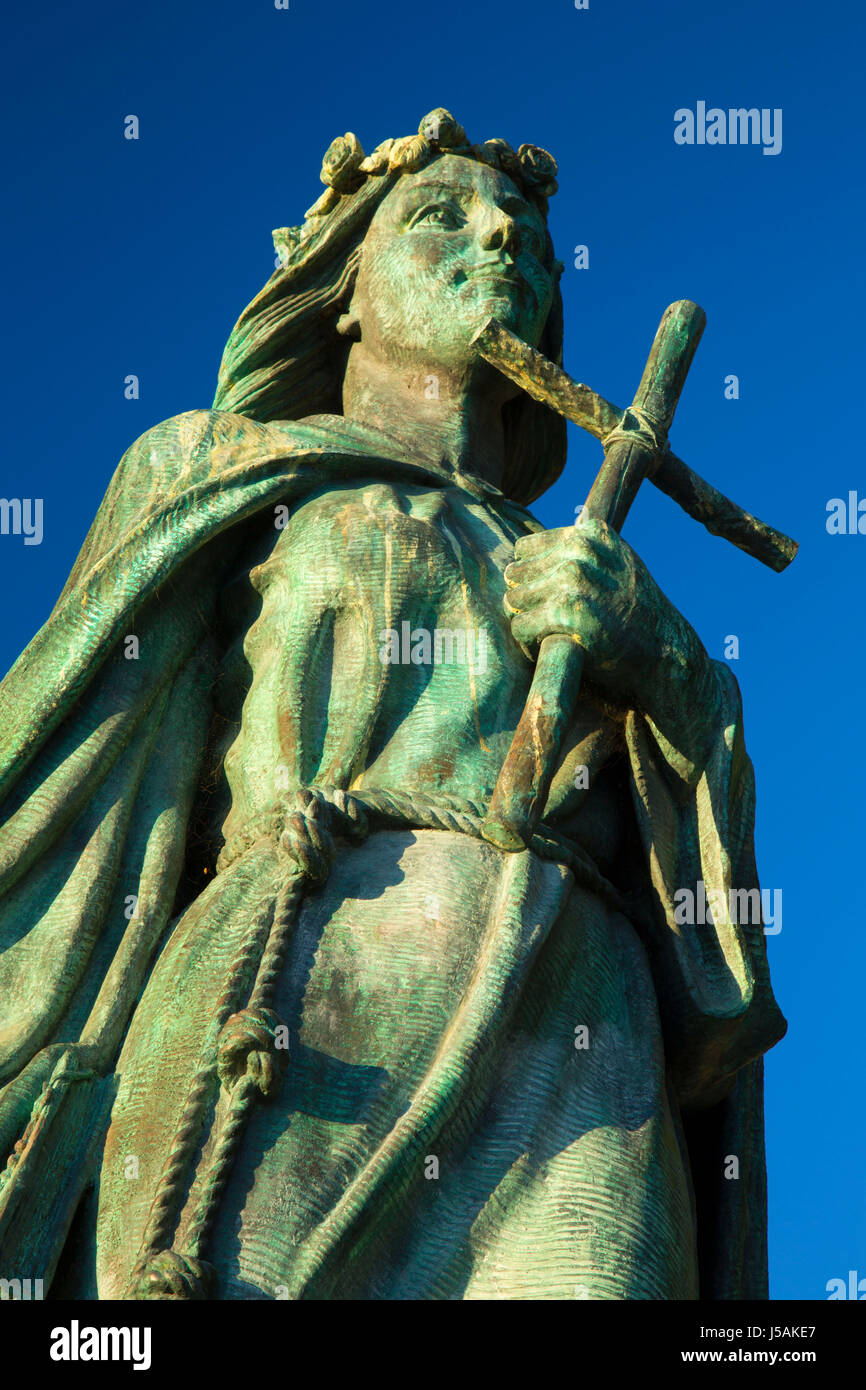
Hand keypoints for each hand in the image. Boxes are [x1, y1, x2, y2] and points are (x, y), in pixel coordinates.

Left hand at [503, 518, 719, 758]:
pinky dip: (527, 642)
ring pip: (513, 599)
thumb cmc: (633, 611)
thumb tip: (520, 552)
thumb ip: (579, 550)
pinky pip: (520, 626)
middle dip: (525, 599)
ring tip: (549, 633)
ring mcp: (574, 580)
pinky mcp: (567, 613)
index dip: (532, 577)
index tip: (548, 596)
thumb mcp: (616, 563)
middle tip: (549, 620)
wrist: (664, 651)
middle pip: (516, 574)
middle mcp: (581, 550)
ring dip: (524, 621)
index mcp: (590, 534)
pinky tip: (548, 647)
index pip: (525, 549)